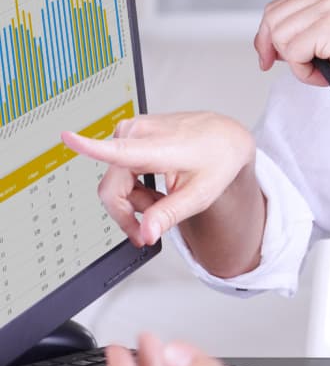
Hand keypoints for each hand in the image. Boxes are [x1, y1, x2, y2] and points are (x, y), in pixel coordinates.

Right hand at [61, 112, 254, 247]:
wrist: (226, 138)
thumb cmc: (217, 160)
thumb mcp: (200, 195)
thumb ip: (169, 215)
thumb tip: (146, 234)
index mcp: (157, 146)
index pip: (119, 151)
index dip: (89, 147)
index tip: (67, 138)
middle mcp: (138, 133)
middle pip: (111, 189)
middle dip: (129, 214)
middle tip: (151, 230)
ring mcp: (131, 130)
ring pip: (113, 183)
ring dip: (135, 201)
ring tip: (163, 202)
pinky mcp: (128, 133)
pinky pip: (118, 170)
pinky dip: (135, 187)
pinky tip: (157, 189)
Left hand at [254, 0, 329, 109]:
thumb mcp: (329, 37)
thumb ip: (302, 29)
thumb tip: (263, 42)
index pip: (275, 8)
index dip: (266, 37)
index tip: (269, 59)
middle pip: (272, 20)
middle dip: (277, 50)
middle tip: (302, 69)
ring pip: (279, 37)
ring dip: (295, 64)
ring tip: (321, 71)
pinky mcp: (329, 28)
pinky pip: (292, 53)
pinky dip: (304, 72)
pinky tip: (326, 75)